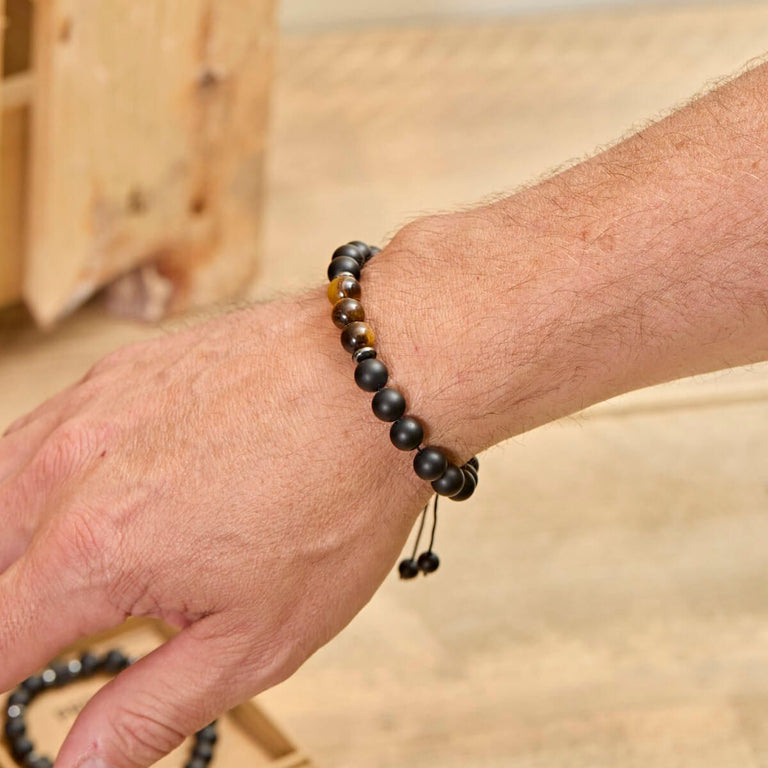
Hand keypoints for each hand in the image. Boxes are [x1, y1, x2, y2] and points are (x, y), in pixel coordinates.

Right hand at [0, 287, 430, 767]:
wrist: (379, 381)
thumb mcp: (258, 637)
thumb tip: (82, 763)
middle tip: (48, 635)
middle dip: (9, 612)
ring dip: (13, 542)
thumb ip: (154, 707)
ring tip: (58, 571)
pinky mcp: (120, 373)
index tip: (18, 688)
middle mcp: (68, 470)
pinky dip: (40, 477)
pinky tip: (87, 490)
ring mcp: (90, 408)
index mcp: (93, 551)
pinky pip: (40, 430)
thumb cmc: (338, 495)